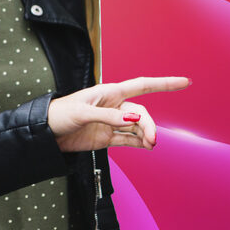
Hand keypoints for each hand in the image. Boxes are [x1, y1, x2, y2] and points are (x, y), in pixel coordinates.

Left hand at [48, 77, 189, 152]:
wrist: (46, 132)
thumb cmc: (60, 113)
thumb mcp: (83, 112)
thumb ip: (108, 116)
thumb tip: (132, 120)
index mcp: (110, 92)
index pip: (143, 86)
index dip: (164, 84)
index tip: (184, 82)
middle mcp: (114, 106)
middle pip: (141, 113)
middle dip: (149, 125)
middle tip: (152, 140)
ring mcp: (111, 122)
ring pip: (137, 128)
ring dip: (146, 135)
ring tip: (150, 145)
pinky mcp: (106, 138)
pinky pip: (128, 140)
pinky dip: (139, 143)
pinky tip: (146, 147)